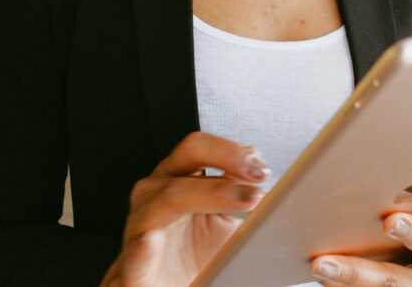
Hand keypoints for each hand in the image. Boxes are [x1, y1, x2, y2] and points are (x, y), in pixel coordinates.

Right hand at [100, 132, 269, 286]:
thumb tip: (279, 184)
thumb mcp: (228, 224)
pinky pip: (137, 249)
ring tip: (243, 201)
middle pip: (187, 157)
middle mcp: (157, 193)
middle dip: (225, 159)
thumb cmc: (196, 257)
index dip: (232, 152)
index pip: (202, 148)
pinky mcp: (133, 264)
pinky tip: (156, 241)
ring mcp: (141, 224)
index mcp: (179, 177)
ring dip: (208, 195)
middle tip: (258, 175)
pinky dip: (145, 244)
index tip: (262, 168)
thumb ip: (245, 197)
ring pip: (167, 197)